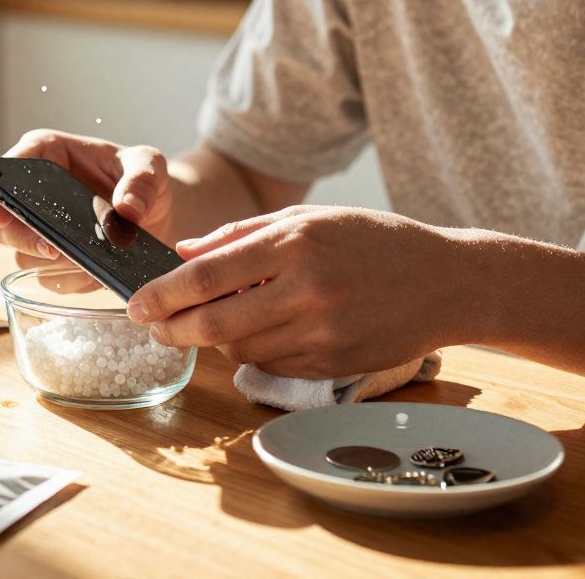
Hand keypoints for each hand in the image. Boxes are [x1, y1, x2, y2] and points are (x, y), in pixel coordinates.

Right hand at [0, 129, 173, 268]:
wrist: (157, 213)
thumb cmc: (144, 178)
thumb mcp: (149, 166)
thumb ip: (141, 180)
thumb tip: (128, 208)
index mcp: (46, 155)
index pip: (4, 170)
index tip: (1, 213)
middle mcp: (34, 194)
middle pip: (2, 223)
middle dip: (22, 239)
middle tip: (52, 248)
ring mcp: (41, 230)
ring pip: (21, 255)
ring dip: (50, 264)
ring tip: (86, 260)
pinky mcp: (54, 261)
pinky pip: (48, 279)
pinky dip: (71, 279)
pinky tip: (96, 272)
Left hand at [126, 206, 479, 378]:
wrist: (448, 282)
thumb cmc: (373, 242)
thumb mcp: (309, 218)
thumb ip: (241, 236)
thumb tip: (182, 254)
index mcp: (295, 243)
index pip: (206, 275)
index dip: (163, 294)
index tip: (136, 302)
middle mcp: (306, 290)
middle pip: (213, 322)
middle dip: (172, 328)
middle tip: (153, 327)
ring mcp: (321, 333)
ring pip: (239, 349)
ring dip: (213, 340)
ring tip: (205, 325)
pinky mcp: (333, 365)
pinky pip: (272, 365)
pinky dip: (252, 353)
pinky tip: (256, 334)